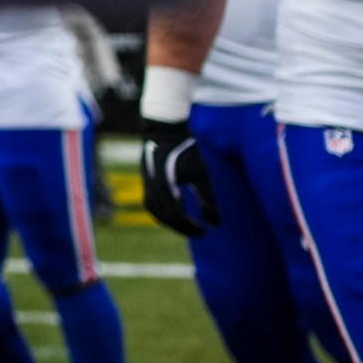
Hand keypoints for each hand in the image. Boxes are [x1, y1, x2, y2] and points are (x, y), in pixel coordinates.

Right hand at [140, 118, 220, 235]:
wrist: (163, 130)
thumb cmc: (185, 150)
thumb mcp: (201, 173)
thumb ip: (208, 198)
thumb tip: (215, 223)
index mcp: (164, 187)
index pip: (177, 217)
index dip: (191, 227)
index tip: (206, 230)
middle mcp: (151, 189)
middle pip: (166, 218)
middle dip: (183, 228)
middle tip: (201, 232)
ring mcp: (146, 185)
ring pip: (156, 213)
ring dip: (172, 223)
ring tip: (188, 226)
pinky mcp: (146, 181)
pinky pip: (152, 205)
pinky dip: (164, 214)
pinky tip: (176, 213)